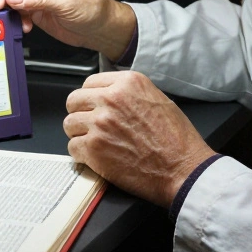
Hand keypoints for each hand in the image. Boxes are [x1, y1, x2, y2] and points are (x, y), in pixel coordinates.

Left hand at [64, 71, 216, 207]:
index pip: (90, 82)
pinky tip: (95, 157)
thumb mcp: (158, 100)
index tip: (92, 106)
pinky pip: (72, 148)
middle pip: (74, 101)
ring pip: (69, 124)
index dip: (90, 97)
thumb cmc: (177, 139)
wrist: (182, 169)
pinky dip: (81, 154)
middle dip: (80, 113)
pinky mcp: (93, 149)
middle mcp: (110, 99)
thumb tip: (112, 96)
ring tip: (93, 143)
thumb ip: (130, 93)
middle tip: (89, 125)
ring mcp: (99, 124)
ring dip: (79, 134)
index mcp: (128, 83)